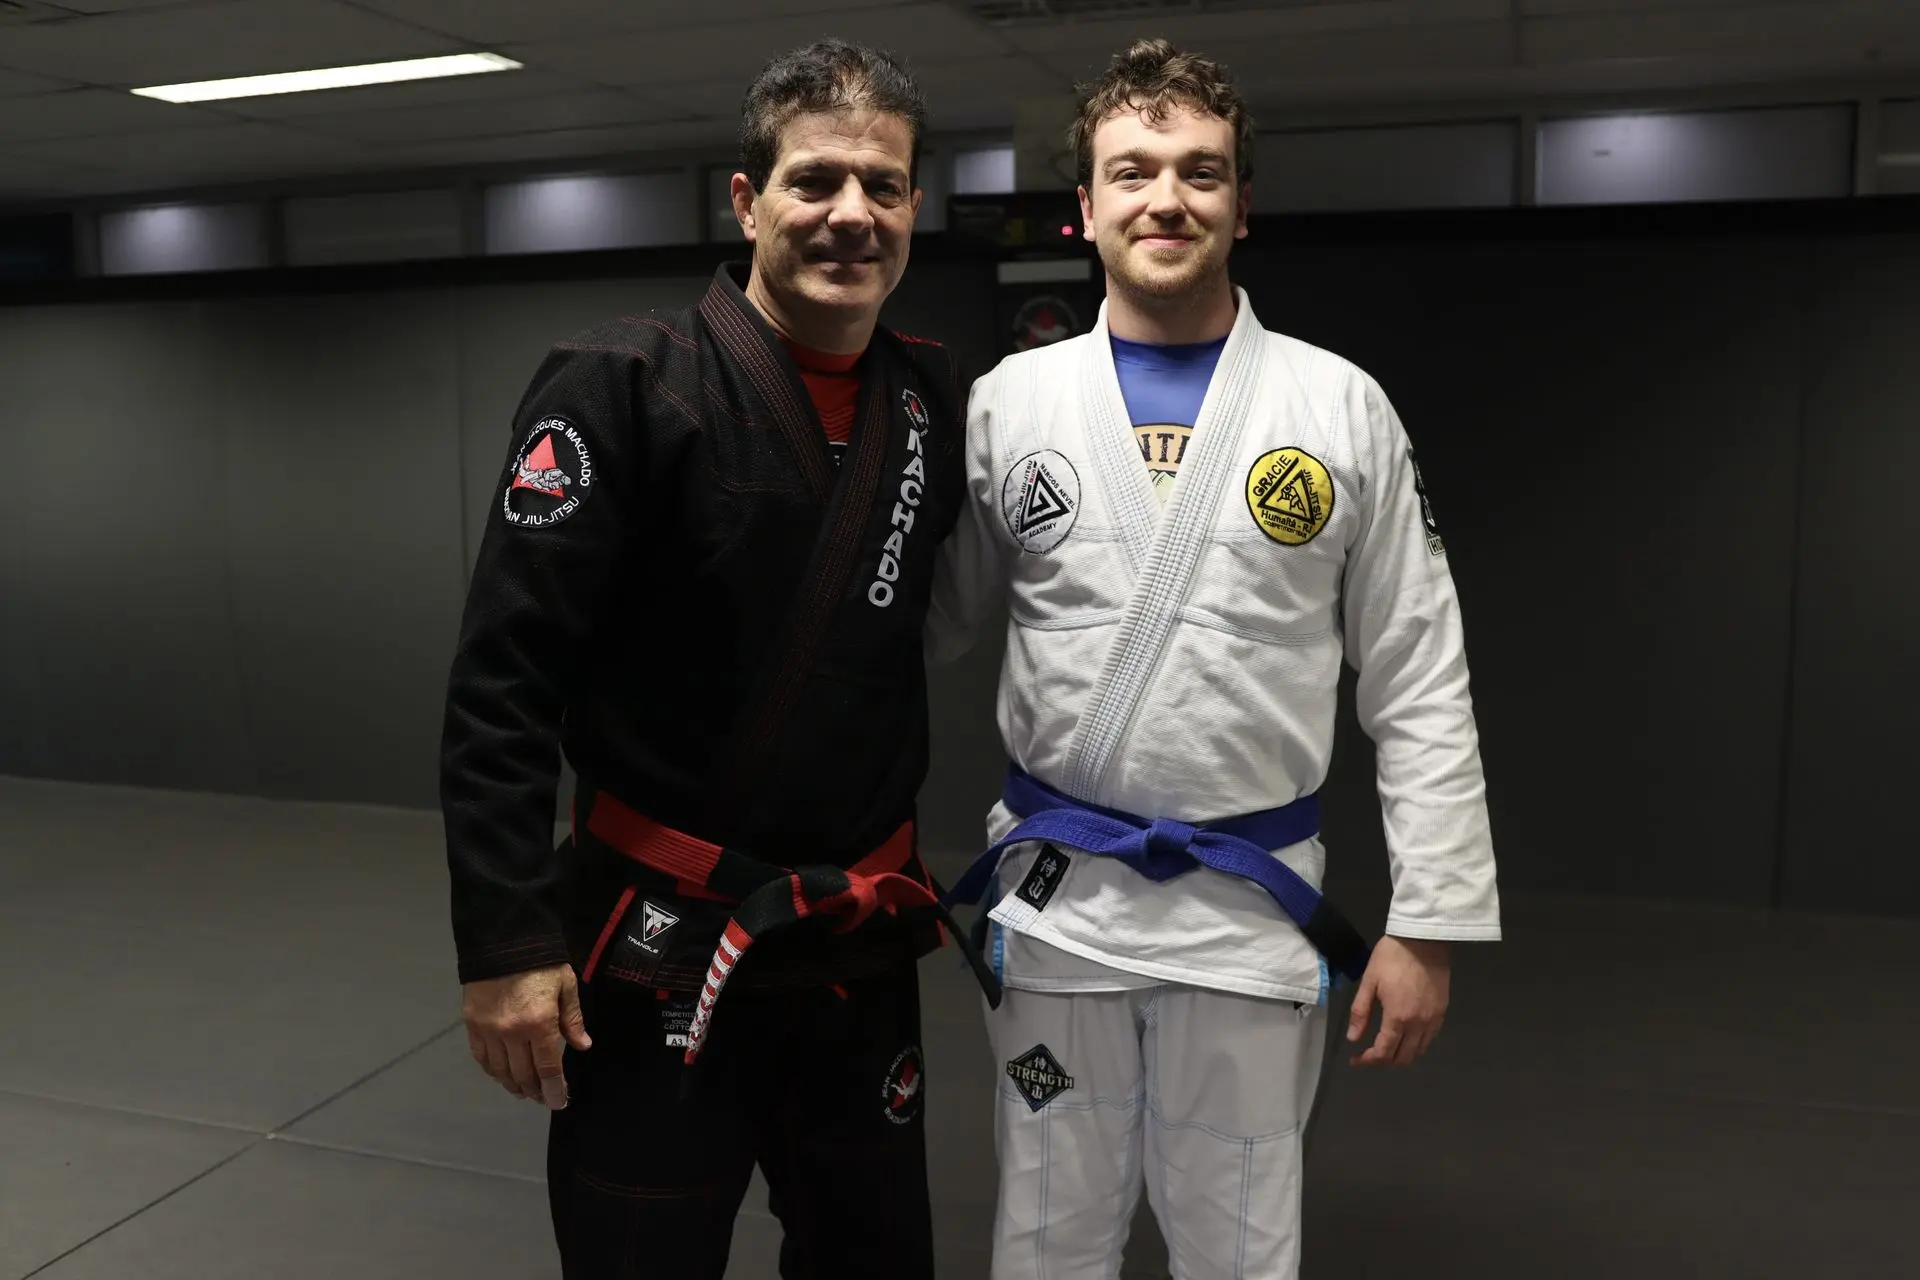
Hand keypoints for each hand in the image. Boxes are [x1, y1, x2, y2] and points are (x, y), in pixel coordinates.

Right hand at [461, 963, 591, 1108]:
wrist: (502, 939)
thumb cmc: (541, 961)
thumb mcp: (566, 985)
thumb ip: (573, 1019)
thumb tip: (582, 1046)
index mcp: (539, 1023)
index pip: (548, 1067)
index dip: (554, 1089)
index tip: (558, 1102)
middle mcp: (511, 1032)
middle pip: (523, 1074)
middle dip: (535, 1090)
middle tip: (543, 1098)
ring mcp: (488, 1030)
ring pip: (500, 1070)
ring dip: (513, 1085)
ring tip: (524, 1090)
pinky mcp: (472, 1024)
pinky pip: (481, 1057)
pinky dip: (492, 1071)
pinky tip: (501, 1075)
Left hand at [1345, 935, 1449, 1067]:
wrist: (1423, 939)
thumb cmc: (1391, 957)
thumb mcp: (1369, 982)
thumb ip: (1361, 1012)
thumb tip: (1353, 1039)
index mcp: (1398, 1018)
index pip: (1383, 1052)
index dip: (1368, 1060)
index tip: (1355, 1059)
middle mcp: (1419, 1024)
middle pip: (1403, 1058)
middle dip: (1384, 1061)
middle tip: (1369, 1054)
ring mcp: (1433, 1019)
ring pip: (1419, 1051)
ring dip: (1401, 1055)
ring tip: (1386, 1047)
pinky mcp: (1442, 1012)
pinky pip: (1430, 1039)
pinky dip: (1416, 1045)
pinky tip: (1405, 1036)